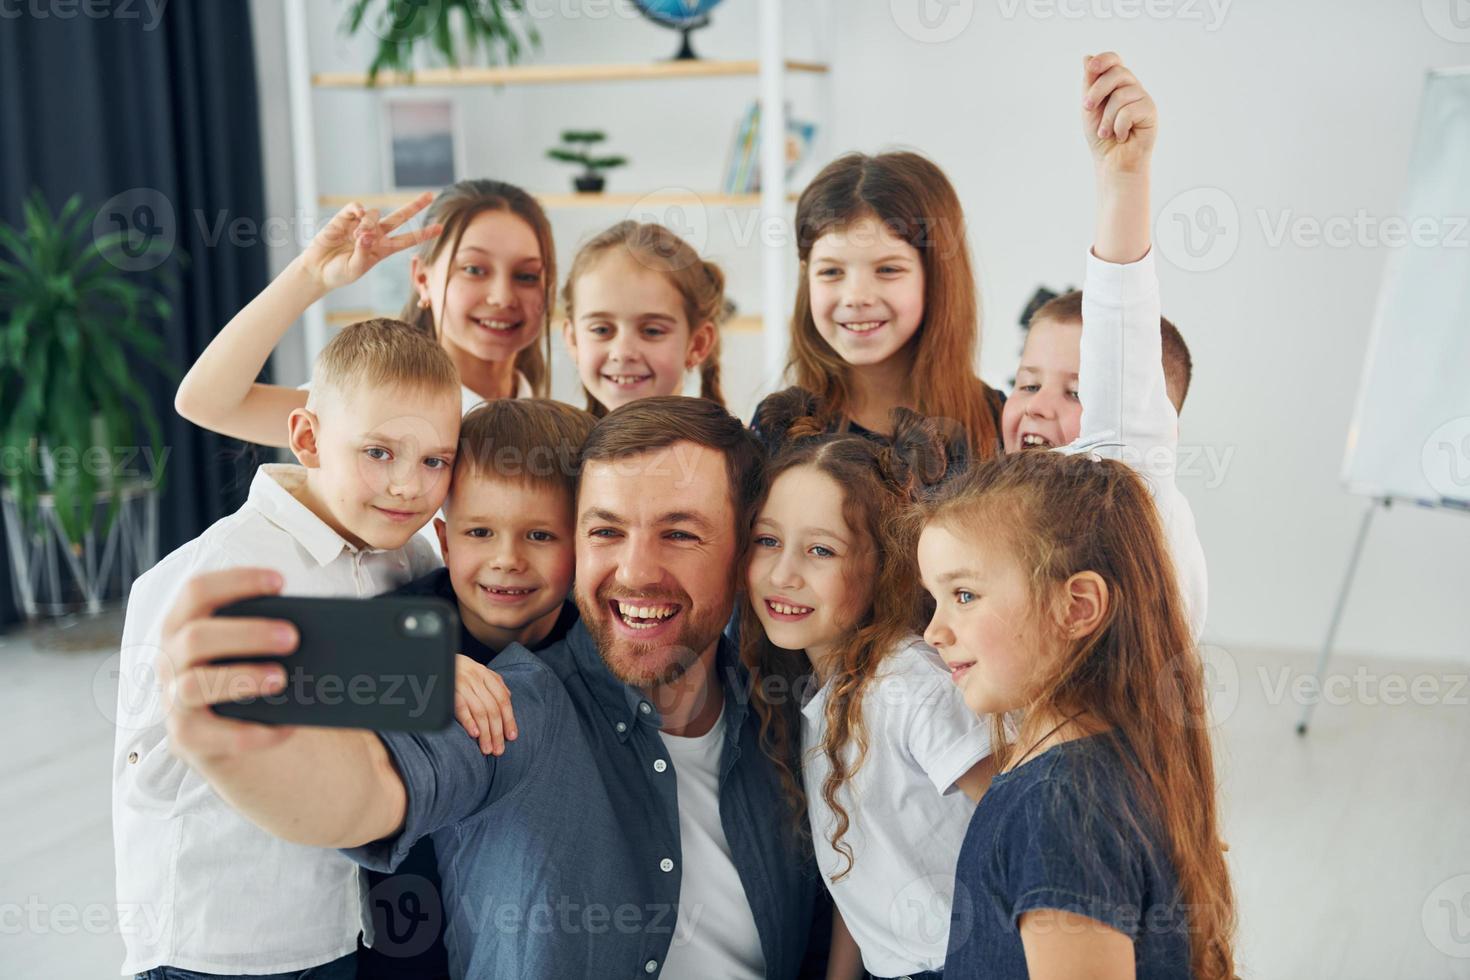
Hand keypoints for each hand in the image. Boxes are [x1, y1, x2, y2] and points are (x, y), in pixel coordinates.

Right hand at [159, 568, 299, 766]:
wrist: (239, 740)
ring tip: (282, 679)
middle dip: (246, 633)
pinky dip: (254, 731)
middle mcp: (171, 661)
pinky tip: (287, 726)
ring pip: (195, 685)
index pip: (196, 591)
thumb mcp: (251, 649)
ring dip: (242, 679)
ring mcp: (174, 701)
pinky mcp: (187, 739)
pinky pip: (215, 736)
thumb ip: (266, 632)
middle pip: (195, 637)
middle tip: (292, 637)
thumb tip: (316, 623)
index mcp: (184, 626)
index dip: (236, 581)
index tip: (279, 582)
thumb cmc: (249, 677)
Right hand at [296, 192, 441, 291]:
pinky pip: (357, 207)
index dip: (424, 234)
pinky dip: (358, 209)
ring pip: (375, 214)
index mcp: (383, 249)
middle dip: (415, 206)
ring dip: (368, 224)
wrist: (318, 270)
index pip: (408, 240)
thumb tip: (366, 234)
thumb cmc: (339, 273)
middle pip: (400, 217)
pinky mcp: (345, 218)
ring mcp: (361, 224)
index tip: (441, 228)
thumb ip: (364, 253)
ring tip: (357, 238)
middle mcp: (376, 234)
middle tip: (430, 195)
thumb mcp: (356, 269)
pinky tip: (357, 214)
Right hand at [453, 655, 517, 755]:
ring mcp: (461, 683)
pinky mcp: (448, 689)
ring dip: (485, 733)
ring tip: (487, 749)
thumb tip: (508, 697)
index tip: (511, 737)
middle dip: (497, 732)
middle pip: (492, 709)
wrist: (432, 657)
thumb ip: (493, 683)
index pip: (502, 700)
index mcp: (485, 674)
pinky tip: (474, 734)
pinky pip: (461, 707)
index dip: (509, 720)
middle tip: (498, 750)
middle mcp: (476, 678)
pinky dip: (469, 721)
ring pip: (480, 711)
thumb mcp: (477, 671)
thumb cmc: (456, 668)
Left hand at [1082, 52, 1156, 176]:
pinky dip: (1119, 127)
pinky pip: (1129, 111)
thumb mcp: (1090, 108)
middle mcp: (1132, 88)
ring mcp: (1142, 98)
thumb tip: (1087, 57)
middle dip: (1097, 91)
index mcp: (1116, 84)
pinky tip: (1122, 136)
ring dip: (1106, 118)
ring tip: (1106, 133)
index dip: (1104, 60)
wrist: (1112, 163)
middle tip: (1086, 108)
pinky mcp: (1151, 111)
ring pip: (1121, 95)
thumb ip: (1089, 84)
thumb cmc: (1102, 137)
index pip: (1114, 61)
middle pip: (1117, 73)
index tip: (1091, 67)